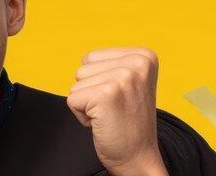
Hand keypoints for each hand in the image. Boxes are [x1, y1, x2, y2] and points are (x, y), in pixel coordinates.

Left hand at [67, 48, 166, 175]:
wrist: (138, 158)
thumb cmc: (129, 123)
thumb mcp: (130, 83)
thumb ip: (112, 65)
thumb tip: (85, 59)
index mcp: (144, 56)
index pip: (93, 57)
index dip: (98, 81)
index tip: (120, 98)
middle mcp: (136, 63)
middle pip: (83, 68)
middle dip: (91, 91)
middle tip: (114, 109)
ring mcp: (122, 78)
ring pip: (76, 83)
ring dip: (86, 103)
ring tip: (109, 114)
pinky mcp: (105, 95)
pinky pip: (72, 100)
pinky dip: (81, 115)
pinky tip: (103, 123)